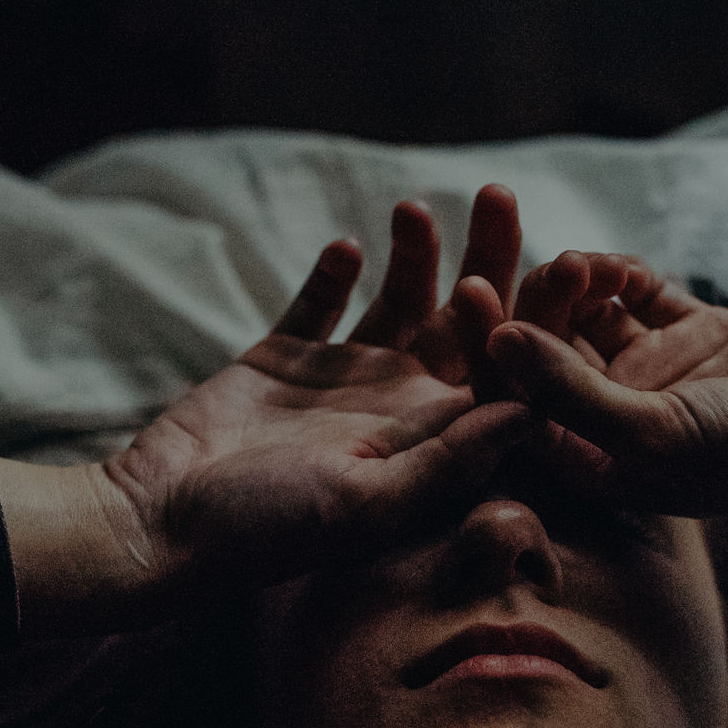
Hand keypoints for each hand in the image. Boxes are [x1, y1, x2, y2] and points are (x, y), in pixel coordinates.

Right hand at [0, 186, 535, 636]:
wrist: (158, 526)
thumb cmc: (265, 531)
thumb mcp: (364, 503)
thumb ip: (447, 461)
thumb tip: (534, 413)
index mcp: (432, 443)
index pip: (504, 372)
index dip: (540, 319)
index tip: (570, 263)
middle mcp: (398, 408)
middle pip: (463, 323)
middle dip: (489, 260)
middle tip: (503, 197)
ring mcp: (341, 380)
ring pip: (398, 301)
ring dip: (413, 255)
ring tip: (413, 209)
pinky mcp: (284, 359)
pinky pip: (320, 304)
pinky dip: (335, 275)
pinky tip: (347, 247)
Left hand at [486, 253, 727, 580]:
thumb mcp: (652, 432)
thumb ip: (570, 390)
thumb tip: (495, 338)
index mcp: (590, 462)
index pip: (513, 402)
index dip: (485, 351)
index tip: (469, 292)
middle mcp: (613, 417)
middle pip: (544, 351)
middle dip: (532, 304)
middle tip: (537, 259)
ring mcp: (654, 372)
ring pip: (586, 315)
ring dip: (578, 283)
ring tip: (593, 263)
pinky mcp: (694, 333)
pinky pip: (639, 293)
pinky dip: (624, 274)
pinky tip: (625, 266)